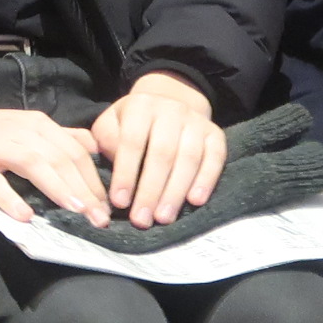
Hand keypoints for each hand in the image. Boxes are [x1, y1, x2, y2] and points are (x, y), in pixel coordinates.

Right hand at [0, 81, 108, 223]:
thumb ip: (56, 138)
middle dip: (86, 190)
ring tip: (76, 213)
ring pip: (34, 165)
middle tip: (100, 220)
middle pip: (61, 159)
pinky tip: (25, 217)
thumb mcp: (22, 129)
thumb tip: (92, 149)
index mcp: (37, 125)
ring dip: (59, 190)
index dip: (96, 179)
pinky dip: (11, 199)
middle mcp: (21, 132)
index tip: (109, 207)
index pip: (76, 151)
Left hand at [87, 71, 227, 228]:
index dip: (126, 173)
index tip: (119, 202)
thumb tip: (109, 173)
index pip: (132, 142)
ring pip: (189, 158)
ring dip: (176, 191)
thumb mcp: (111, 125)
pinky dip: (206, 180)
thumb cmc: (132, 124)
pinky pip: (215, 158)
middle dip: (151, 190)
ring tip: (164, 218)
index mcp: (140, 106)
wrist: (170, 102)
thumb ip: (106, 143)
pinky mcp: (215, 134)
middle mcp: (171, 110)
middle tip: (142, 219)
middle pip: (163, 153)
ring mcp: (196, 121)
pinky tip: (195, 201)